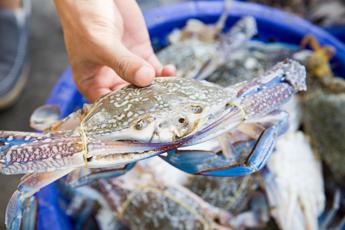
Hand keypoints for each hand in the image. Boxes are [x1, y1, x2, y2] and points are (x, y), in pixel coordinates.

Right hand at [54, 0, 174, 101]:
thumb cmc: (85, 17)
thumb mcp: (102, 43)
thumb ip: (123, 63)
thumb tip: (146, 79)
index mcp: (91, 81)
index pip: (107, 105)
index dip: (122, 111)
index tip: (141, 112)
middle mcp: (109, 78)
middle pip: (129, 98)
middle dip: (144, 100)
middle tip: (160, 102)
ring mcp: (127, 67)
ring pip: (145, 85)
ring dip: (157, 87)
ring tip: (168, 88)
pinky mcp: (141, 55)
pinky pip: (155, 70)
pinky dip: (164, 73)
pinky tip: (170, 72)